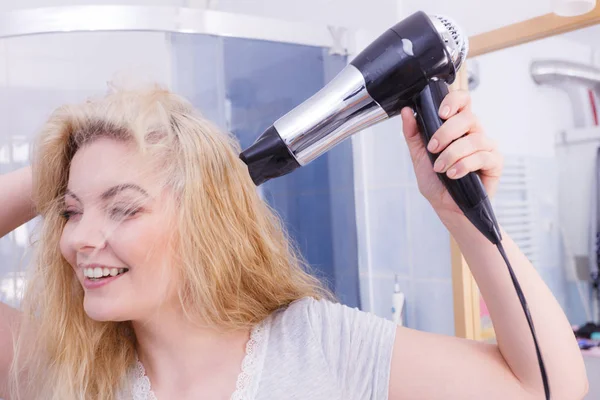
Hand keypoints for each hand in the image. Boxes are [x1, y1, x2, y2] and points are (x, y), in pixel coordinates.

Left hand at [401, 90, 502, 217]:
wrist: (446, 206)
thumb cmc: (436, 181)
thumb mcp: (418, 156)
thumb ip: (413, 134)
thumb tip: (406, 112)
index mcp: (457, 126)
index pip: (463, 100)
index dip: (454, 100)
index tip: (441, 113)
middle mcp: (474, 132)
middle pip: (468, 117)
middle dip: (446, 132)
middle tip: (432, 148)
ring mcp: (487, 146)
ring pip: (474, 139)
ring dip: (452, 154)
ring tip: (440, 168)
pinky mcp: (495, 162)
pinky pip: (483, 157)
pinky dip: (464, 165)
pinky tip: (453, 174)